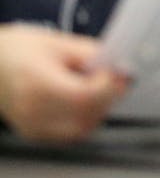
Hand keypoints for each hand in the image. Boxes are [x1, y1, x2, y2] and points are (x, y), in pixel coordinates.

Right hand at [0, 24, 128, 142]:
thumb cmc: (21, 50)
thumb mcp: (60, 42)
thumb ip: (92, 54)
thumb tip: (121, 66)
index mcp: (36, 83)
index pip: (83, 96)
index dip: (108, 86)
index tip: (117, 73)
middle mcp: (31, 110)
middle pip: (85, 116)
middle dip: (107, 98)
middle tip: (112, 79)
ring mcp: (31, 126)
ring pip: (81, 130)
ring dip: (98, 110)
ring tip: (94, 88)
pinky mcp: (34, 134)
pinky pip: (70, 135)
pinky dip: (84, 119)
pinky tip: (81, 101)